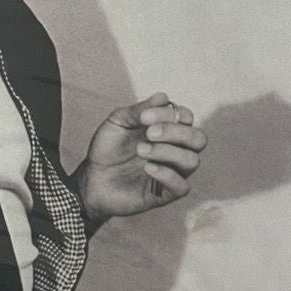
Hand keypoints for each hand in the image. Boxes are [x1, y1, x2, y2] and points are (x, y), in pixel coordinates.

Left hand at [76, 92, 206, 222]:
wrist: (91, 177)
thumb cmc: (107, 148)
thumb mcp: (117, 122)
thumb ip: (139, 110)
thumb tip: (163, 97)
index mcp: (166, 130)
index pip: (186, 117)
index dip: (170, 114)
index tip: (144, 117)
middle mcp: (175, 150)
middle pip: (198, 138)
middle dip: (175, 132)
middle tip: (149, 133)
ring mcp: (172, 172)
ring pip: (192, 160)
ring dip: (167, 152)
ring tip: (141, 150)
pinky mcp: (166, 193)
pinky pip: (182, 186)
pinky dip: (167, 174)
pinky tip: (148, 168)